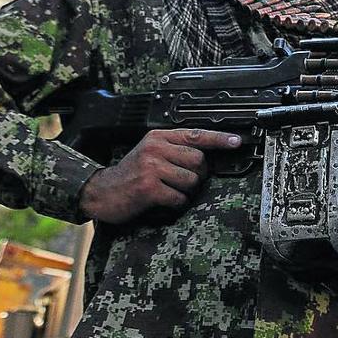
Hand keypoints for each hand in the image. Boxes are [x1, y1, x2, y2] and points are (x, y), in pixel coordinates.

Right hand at [78, 129, 241, 224]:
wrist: (101, 191)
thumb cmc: (130, 174)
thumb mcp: (150, 152)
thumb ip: (174, 148)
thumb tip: (207, 154)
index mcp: (158, 137)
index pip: (196, 134)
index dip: (219, 139)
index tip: (236, 141)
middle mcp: (156, 149)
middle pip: (199, 160)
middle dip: (197, 175)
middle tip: (181, 180)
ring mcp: (152, 167)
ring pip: (191, 180)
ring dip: (185, 190)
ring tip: (168, 189)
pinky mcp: (149, 188)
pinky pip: (180, 198)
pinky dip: (175, 203)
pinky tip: (161, 199)